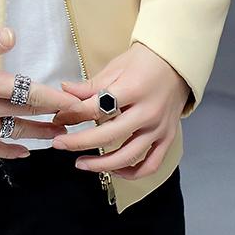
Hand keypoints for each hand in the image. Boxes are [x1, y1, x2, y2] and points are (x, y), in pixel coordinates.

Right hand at [0, 26, 77, 159]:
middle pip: (28, 114)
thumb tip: (14, 36)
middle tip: (76, 119)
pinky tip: (24, 152)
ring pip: (16, 133)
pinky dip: (12, 152)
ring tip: (59, 135)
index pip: (31, 93)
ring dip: (40, 135)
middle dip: (55, 117)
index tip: (75, 103)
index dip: (56, 99)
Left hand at [49, 40, 190, 179]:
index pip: (97, 108)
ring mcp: (159, 128)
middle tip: (60, 144)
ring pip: (129, 156)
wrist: (176, 63)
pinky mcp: (168, 138)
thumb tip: (65, 92)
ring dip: (102, 164)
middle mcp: (148, 112)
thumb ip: (90, 85)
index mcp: (133, 89)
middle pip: (108, 135)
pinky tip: (114, 170)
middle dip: (79, 142)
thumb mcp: (115, 67)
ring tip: (82, 164)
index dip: (73, 115)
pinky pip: (151, 164)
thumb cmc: (144, 61)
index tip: (58, 118)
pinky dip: (132, 173)